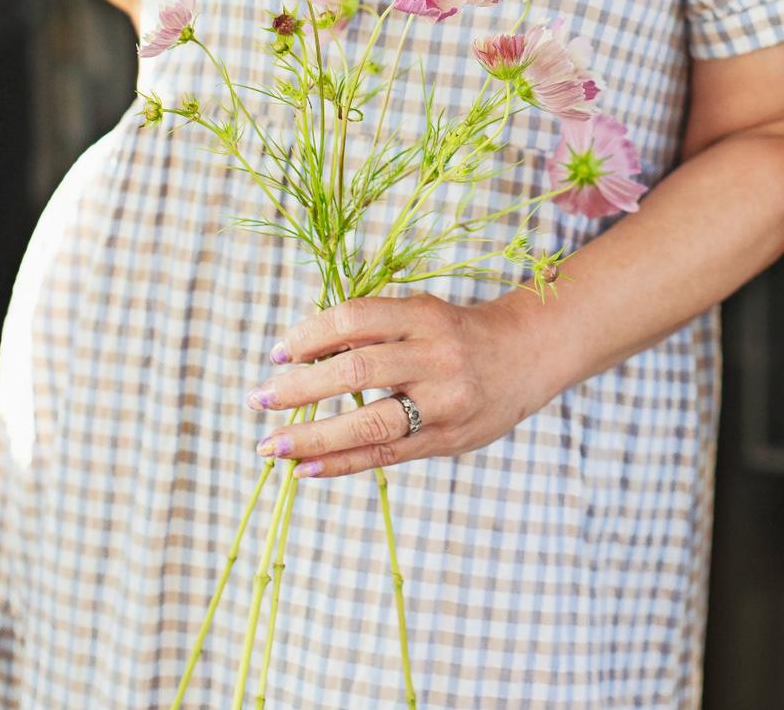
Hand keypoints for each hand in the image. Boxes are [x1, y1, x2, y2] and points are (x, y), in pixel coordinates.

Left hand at [247, 293, 558, 480]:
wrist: (526, 356)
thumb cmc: (454, 333)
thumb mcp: (418, 314)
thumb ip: (371, 328)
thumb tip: (300, 352)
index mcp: (422, 317)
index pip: (355, 319)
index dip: (310, 334)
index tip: (277, 352)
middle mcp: (434, 358)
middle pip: (357, 371)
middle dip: (301, 387)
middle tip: (257, 398)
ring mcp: (443, 403)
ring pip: (370, 423)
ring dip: (312, 436)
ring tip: (270, 445)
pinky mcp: (445, 440)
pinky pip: (385, 455)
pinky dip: (341, 463)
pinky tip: (304, 469)